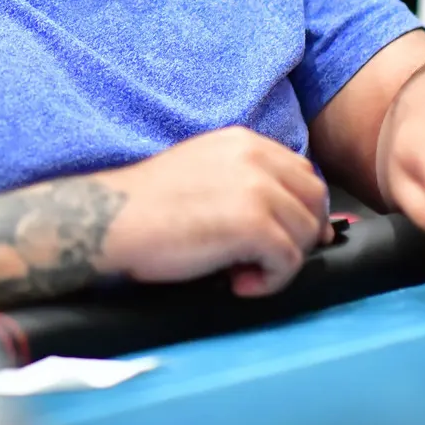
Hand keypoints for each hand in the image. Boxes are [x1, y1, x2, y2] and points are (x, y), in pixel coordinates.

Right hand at [96, 127, 332, 297]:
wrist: (110, 219)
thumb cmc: (147, 206)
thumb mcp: (204, 172)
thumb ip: (245, 181)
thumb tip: (289, 217)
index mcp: (243, 141)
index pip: (302, 172)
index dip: (300, 209)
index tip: (281, 237)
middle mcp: (255, 157)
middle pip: (314, 199)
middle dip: (300, 235)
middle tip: (265, 259)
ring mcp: (257, 189)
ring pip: (307, 232)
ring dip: (282, 261)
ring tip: (241, 272)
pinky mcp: (253, 224)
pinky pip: (290, 261)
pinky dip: (270, 282)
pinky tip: (236, 283)